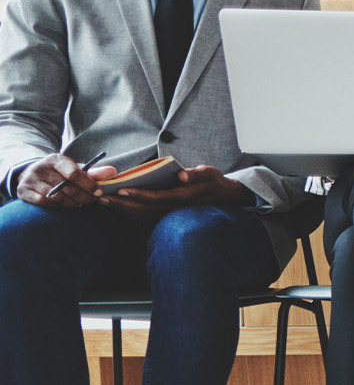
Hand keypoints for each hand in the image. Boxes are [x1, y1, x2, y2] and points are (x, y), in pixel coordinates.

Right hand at [15, 153, 117, 207]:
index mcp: (55, 159)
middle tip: (92, 200)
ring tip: (81, 203)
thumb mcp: (75, 168)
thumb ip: (93, 171)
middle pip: (66, 187)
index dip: (88, 184)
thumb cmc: (60, 172)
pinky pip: (45, 203)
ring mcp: (30, 180)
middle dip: (83, 196)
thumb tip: (113, 171)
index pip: (73, 173)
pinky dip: (58, 206)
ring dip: (73, 203)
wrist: (32, 174)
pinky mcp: (23, 191)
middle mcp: (40, 168)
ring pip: (56, 197)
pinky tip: (66, 204)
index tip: (99, 192)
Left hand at [101, 166, 250, 213]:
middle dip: (121, 203)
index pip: (156, 197)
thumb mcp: (209, 173)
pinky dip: (127, 207)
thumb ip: (195, 174)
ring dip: (121, 207)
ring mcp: (167, 210)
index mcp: (181, 196)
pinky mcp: (164, 209)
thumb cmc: (213, 181)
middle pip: (142, 207)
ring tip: (102, 201)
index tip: (121, 190)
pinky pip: (143, 210)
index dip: (138, 194)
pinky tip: (115, 202)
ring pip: (140, 211)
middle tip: (100, 198)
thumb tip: (181, 175)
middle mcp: (171, 206)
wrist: (222, 196)